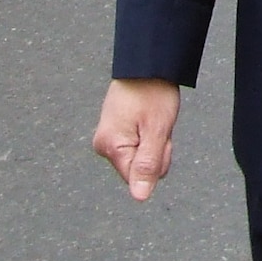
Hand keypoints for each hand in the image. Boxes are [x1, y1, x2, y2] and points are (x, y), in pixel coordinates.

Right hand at [93, 78, 180, 200]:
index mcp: (110, 147)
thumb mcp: (157, 129)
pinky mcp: (115, 132)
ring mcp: (108, 139)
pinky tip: (148, 118)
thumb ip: (147, 165)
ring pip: (142, 157)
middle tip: (157, 124)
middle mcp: (104, 146)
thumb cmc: (152, 92)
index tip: (158, 134)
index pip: (140, 177)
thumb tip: (139, 197)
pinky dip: (149, 134)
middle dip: (156, 150)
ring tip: (152, 118)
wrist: (147, 64)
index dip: (156, 158)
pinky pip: (138, 145)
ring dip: (154, 141)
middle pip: (140, 168)